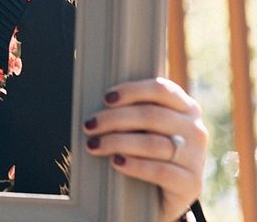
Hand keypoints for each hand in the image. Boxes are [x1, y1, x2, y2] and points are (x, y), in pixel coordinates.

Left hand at [82, 77, 207, 221]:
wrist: (165, 196)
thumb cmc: (146, 152)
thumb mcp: (144, 127)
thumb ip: (133, 110)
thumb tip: (102, 99)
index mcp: (185, 107)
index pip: (161, 89)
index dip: (132, 91)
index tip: (106, 99)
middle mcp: (195, 129)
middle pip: (151, 116)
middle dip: (114, 119)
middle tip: (89, 126)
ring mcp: (196, 157)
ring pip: (153, 143)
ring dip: (117, 142)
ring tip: (93, 145)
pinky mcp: (191, 183)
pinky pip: (161, 171)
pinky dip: (135, 165)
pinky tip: (116, 162)